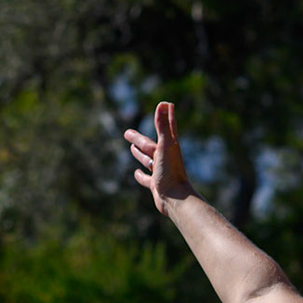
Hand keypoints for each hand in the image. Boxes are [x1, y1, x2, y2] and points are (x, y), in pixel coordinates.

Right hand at [123, 101, 192, 215]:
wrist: (176, 198)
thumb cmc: (171, 171)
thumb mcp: (165, 145)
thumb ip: (163, 125)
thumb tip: (163, 103)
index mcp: (169, 147)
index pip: (167, 127)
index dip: (166, 116)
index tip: (167, 105)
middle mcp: (166, 158)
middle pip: (150, 145)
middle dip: (139, 139)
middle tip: (126, 133)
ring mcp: (161, 172)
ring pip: (148, 161)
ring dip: (140, 154)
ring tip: (132, 149)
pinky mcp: (157, 186)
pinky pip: (147, 179)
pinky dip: (141, 175)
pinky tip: (136, 173)